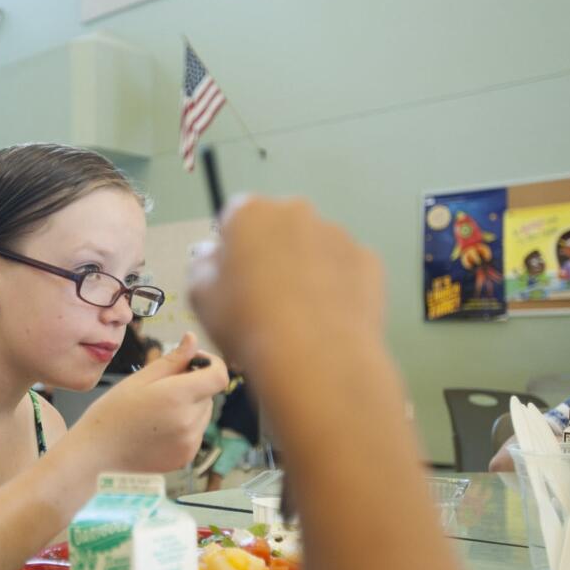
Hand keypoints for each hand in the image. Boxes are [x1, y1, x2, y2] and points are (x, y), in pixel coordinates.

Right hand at [72, 333, 226, 472]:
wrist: (96, 457)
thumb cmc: (110, 416)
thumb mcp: (138, 380)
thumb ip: (171, 360)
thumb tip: (192, 340)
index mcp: (177, 397)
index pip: (219, 376)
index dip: (212, 364)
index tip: (195, 361)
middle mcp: (189, 422)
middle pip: (209, 394)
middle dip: (193, 385)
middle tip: (162, 388)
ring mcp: (189, 443)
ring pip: (203, 414)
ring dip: (190, 407)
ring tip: (157, 411)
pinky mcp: (185, 458)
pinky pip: (195, 433)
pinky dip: (184, 426)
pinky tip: (157, 428)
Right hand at [188, 196, 383, 385]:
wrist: (315, 357)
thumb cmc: (248, 323)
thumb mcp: (201, 299)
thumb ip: (202, 268)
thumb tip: (210, 256)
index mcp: (251, 213)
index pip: (235, 215)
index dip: (231, 246)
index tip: (231, 275)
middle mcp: (297, 212)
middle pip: (278, 227)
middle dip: (271, 253)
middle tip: (262, 297)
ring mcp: (338, 235)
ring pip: (314, 248)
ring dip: (304, 270)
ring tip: (297, 316)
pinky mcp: (368, 261)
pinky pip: (345, 270)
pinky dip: (336, 287)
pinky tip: (325, 320)